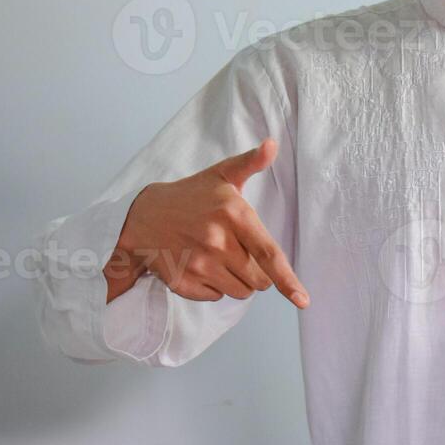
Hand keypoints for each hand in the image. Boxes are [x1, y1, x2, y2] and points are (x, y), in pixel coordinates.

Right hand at [113, 139, 309, 307]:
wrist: (141, 216)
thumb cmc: (192, 195)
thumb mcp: (222, 174)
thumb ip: (251, 162)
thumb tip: (272, 144)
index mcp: (233, 214)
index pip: (268, 254)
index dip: (288, 279)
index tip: (302, 300)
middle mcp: (217, 241)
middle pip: (259, 279)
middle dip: (256, 271)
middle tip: (237, 250)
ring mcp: (198, 264)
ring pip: (240, 292)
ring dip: (237, 281)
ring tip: (219, 256)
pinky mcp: (182, 282)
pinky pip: (215, 297)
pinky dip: (214, 287)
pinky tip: (201, 265)